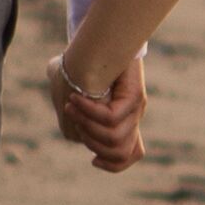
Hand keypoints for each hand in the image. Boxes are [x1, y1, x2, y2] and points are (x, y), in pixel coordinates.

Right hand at [50, 49, 146, 174]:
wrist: (94, 41)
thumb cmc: (77, 63)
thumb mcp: (68, 89)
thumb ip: (69, 109)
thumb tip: (70, 114)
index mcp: (120, 124)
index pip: (126, 157)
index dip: (110, 163)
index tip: (90, 154)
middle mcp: (132, 119)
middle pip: (118, 152)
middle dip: (90, 140)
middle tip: (72, 115)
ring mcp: (136, 109)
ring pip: (114, 138)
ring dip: (86, 125)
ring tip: (72, 104)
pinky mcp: (136, 98)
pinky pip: (110, 117)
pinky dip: (89, 110)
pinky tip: (75, 98)